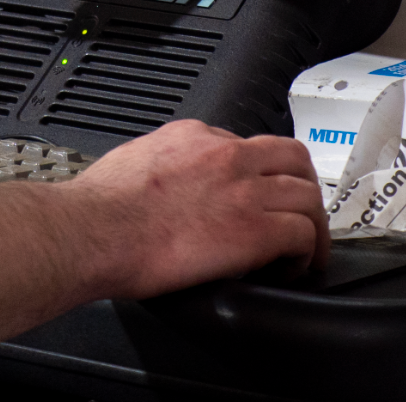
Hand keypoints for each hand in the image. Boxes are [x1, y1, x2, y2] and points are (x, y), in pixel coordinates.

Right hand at [63, 120, 329, 299]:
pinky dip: (305, 253)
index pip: (247, 144)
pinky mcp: (254, 230)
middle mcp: (225, 155)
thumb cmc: (102, 207)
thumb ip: (165, 164)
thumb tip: (170, 185)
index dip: (259, 174)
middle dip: (301, 187)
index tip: (256, 196)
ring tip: (301, 250)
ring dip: (309, 225)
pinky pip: (303, 234)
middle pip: (293, 158)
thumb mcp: (135, 161)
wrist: (96, 230)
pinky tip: (290, 268)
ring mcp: (243, 190)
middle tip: (297, 215)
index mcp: (193, 136)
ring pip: (307, 195)